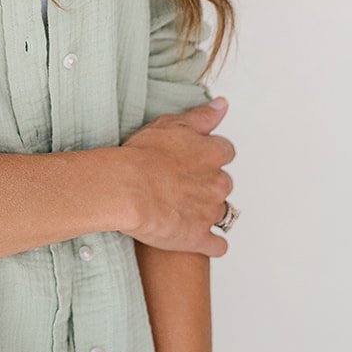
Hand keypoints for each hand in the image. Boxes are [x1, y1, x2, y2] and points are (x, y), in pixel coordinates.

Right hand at [114, 98, 235, 256]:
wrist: (125, 189)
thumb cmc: (142, 155)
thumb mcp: (172, 124)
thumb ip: (202, 116)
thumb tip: (223, 105)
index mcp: (213, 155)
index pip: (225, 152)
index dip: (207, 156)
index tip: (192, 159)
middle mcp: (217, 184)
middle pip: (223, 184)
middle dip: (207, 185)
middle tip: (182, 184)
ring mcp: (209, 213)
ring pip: (220, 213)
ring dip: (206, 212)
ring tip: (182, 210)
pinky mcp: (198, 238)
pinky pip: (216, 245)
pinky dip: (210, 243)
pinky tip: (198, 238)